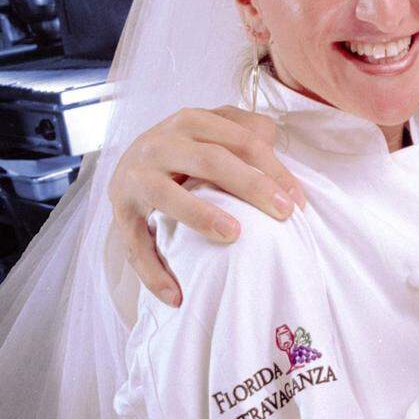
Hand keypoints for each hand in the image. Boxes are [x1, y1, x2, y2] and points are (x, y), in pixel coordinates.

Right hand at [108, 106, 305, 306]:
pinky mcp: (121, 213)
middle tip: (284, 214)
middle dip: (251, 186)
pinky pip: (136, 247)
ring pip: (168, 195)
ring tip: (234, 235)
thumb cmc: (189, 150)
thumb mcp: (216, 132)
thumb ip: (246, 130)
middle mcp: (159, 143)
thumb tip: (274, 141)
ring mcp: (135, 178)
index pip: (241, 141)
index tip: (298, 201)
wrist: (131, 165)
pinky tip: (177, 296)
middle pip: (211, 161)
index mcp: (190, 121)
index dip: (274, 169)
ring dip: (201, 215)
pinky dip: (154, 274)